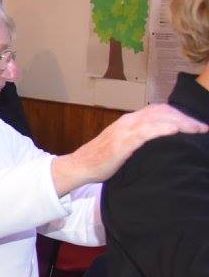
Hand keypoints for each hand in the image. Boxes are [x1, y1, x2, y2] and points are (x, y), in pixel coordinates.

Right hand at [53, 104, 207, 193]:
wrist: (80, 166)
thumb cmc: (101, 159)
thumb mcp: (123, 145)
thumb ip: (138, 140)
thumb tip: (159, 143)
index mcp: (129, 121)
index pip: (159, 111)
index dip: (179, 115)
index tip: (196, 124)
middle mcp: (128, 122)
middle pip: (162, 112)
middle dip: (185, 118)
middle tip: (203, 127)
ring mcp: (125, 131)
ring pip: (157, 120)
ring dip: (180, 123)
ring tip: (197, 129)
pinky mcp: (122, 143)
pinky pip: (145, 133)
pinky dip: (162, 130)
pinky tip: (175, 131)